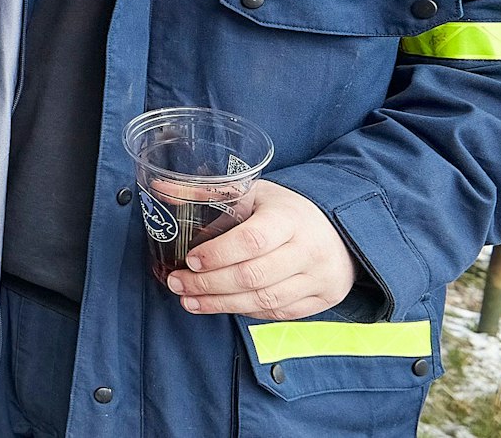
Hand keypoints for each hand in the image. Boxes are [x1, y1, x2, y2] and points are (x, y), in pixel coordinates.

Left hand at [168, 181, 357, 319]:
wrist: (340, 230)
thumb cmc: (286, 211)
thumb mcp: (256, 193)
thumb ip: (210, 194)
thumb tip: (160, 188)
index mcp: (290, 218)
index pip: (252, 240)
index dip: (218, 254)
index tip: (190, 260)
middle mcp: (308, 250)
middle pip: (253, 276)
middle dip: (209, 284)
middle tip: (177, 284)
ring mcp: (318, 278)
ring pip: (264, 299)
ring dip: (221, 304)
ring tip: (189, 301)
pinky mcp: (322, 298)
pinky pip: (278, 312)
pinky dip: (245, 311)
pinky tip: (220, 305)